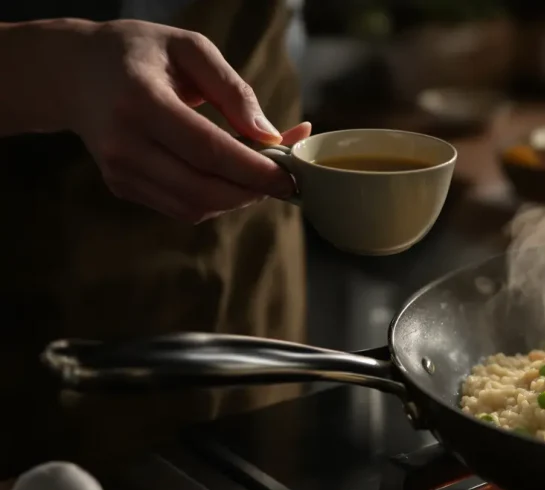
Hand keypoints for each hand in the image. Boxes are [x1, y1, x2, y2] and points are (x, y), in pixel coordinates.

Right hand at [65, 20, 310, 222]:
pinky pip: (181, 207)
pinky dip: (215, 199)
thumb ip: (233, 89)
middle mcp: (125, 144)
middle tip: (284, 178)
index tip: (291, 174)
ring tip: (259, 173)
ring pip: (195, 208)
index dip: (255, 170)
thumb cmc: (139, 52)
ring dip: (237, 199)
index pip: (208, 152)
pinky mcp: (121, 186)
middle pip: (204, 190)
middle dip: (253, 191)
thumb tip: (270, 135)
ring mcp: (119, 171)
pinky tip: (229, 176)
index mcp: (141, 102)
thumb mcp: (189, 48)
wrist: (73, 72)